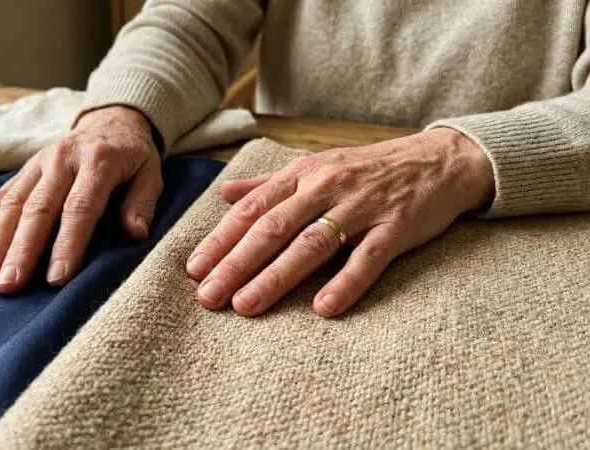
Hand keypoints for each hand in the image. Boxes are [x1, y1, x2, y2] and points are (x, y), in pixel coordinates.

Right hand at [0, 106, 161, 293]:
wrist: (112, 120)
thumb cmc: (134, 156)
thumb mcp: (151, 174)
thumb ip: (142, 203)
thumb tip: (135, 234)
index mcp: (98, 162)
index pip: (80, 208)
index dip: (67, 244)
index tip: (56, 278)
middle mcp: (62, 160)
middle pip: (38, 209)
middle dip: (21, 250)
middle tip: (8, 285)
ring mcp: (39, 162)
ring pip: (13, 202)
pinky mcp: (25, 167)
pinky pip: (1, 193)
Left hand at [186, 128, 493, 316]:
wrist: (439, 160)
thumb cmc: (368, 168)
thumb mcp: (315, 166)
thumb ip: (268, 183)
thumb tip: (224, 194)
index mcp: (303, 174)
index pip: (252, 209)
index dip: (221, 240)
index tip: (194, 270)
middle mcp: (326, 187)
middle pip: (273, 228)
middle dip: (236, 264)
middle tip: (208, 297)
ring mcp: (362, 207)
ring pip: (312, 243)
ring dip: (277, 276)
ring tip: (246, 306)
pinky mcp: (396, 227)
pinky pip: (368, 257)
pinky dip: (346, 282)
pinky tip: (323, 308)